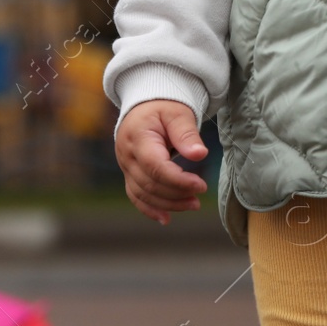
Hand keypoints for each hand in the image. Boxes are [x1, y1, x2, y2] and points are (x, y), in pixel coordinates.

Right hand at [116, 100, 207, 223]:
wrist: (144, 107)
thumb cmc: (163, 108)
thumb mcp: (178, 114)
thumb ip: (187, 134)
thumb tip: (199, 154)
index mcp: (138, 137)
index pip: (156, 167)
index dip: (178, 180)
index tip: (201, 185)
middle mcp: (127, 155)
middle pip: (150, 184)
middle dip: (177, 193)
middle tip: (200, 194)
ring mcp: (125, 167)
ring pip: (144, 194)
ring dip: (169, 203)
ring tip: (193, 204)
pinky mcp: (129, 174)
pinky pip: (136, 196)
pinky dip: (150, 209)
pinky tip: (166, 218)